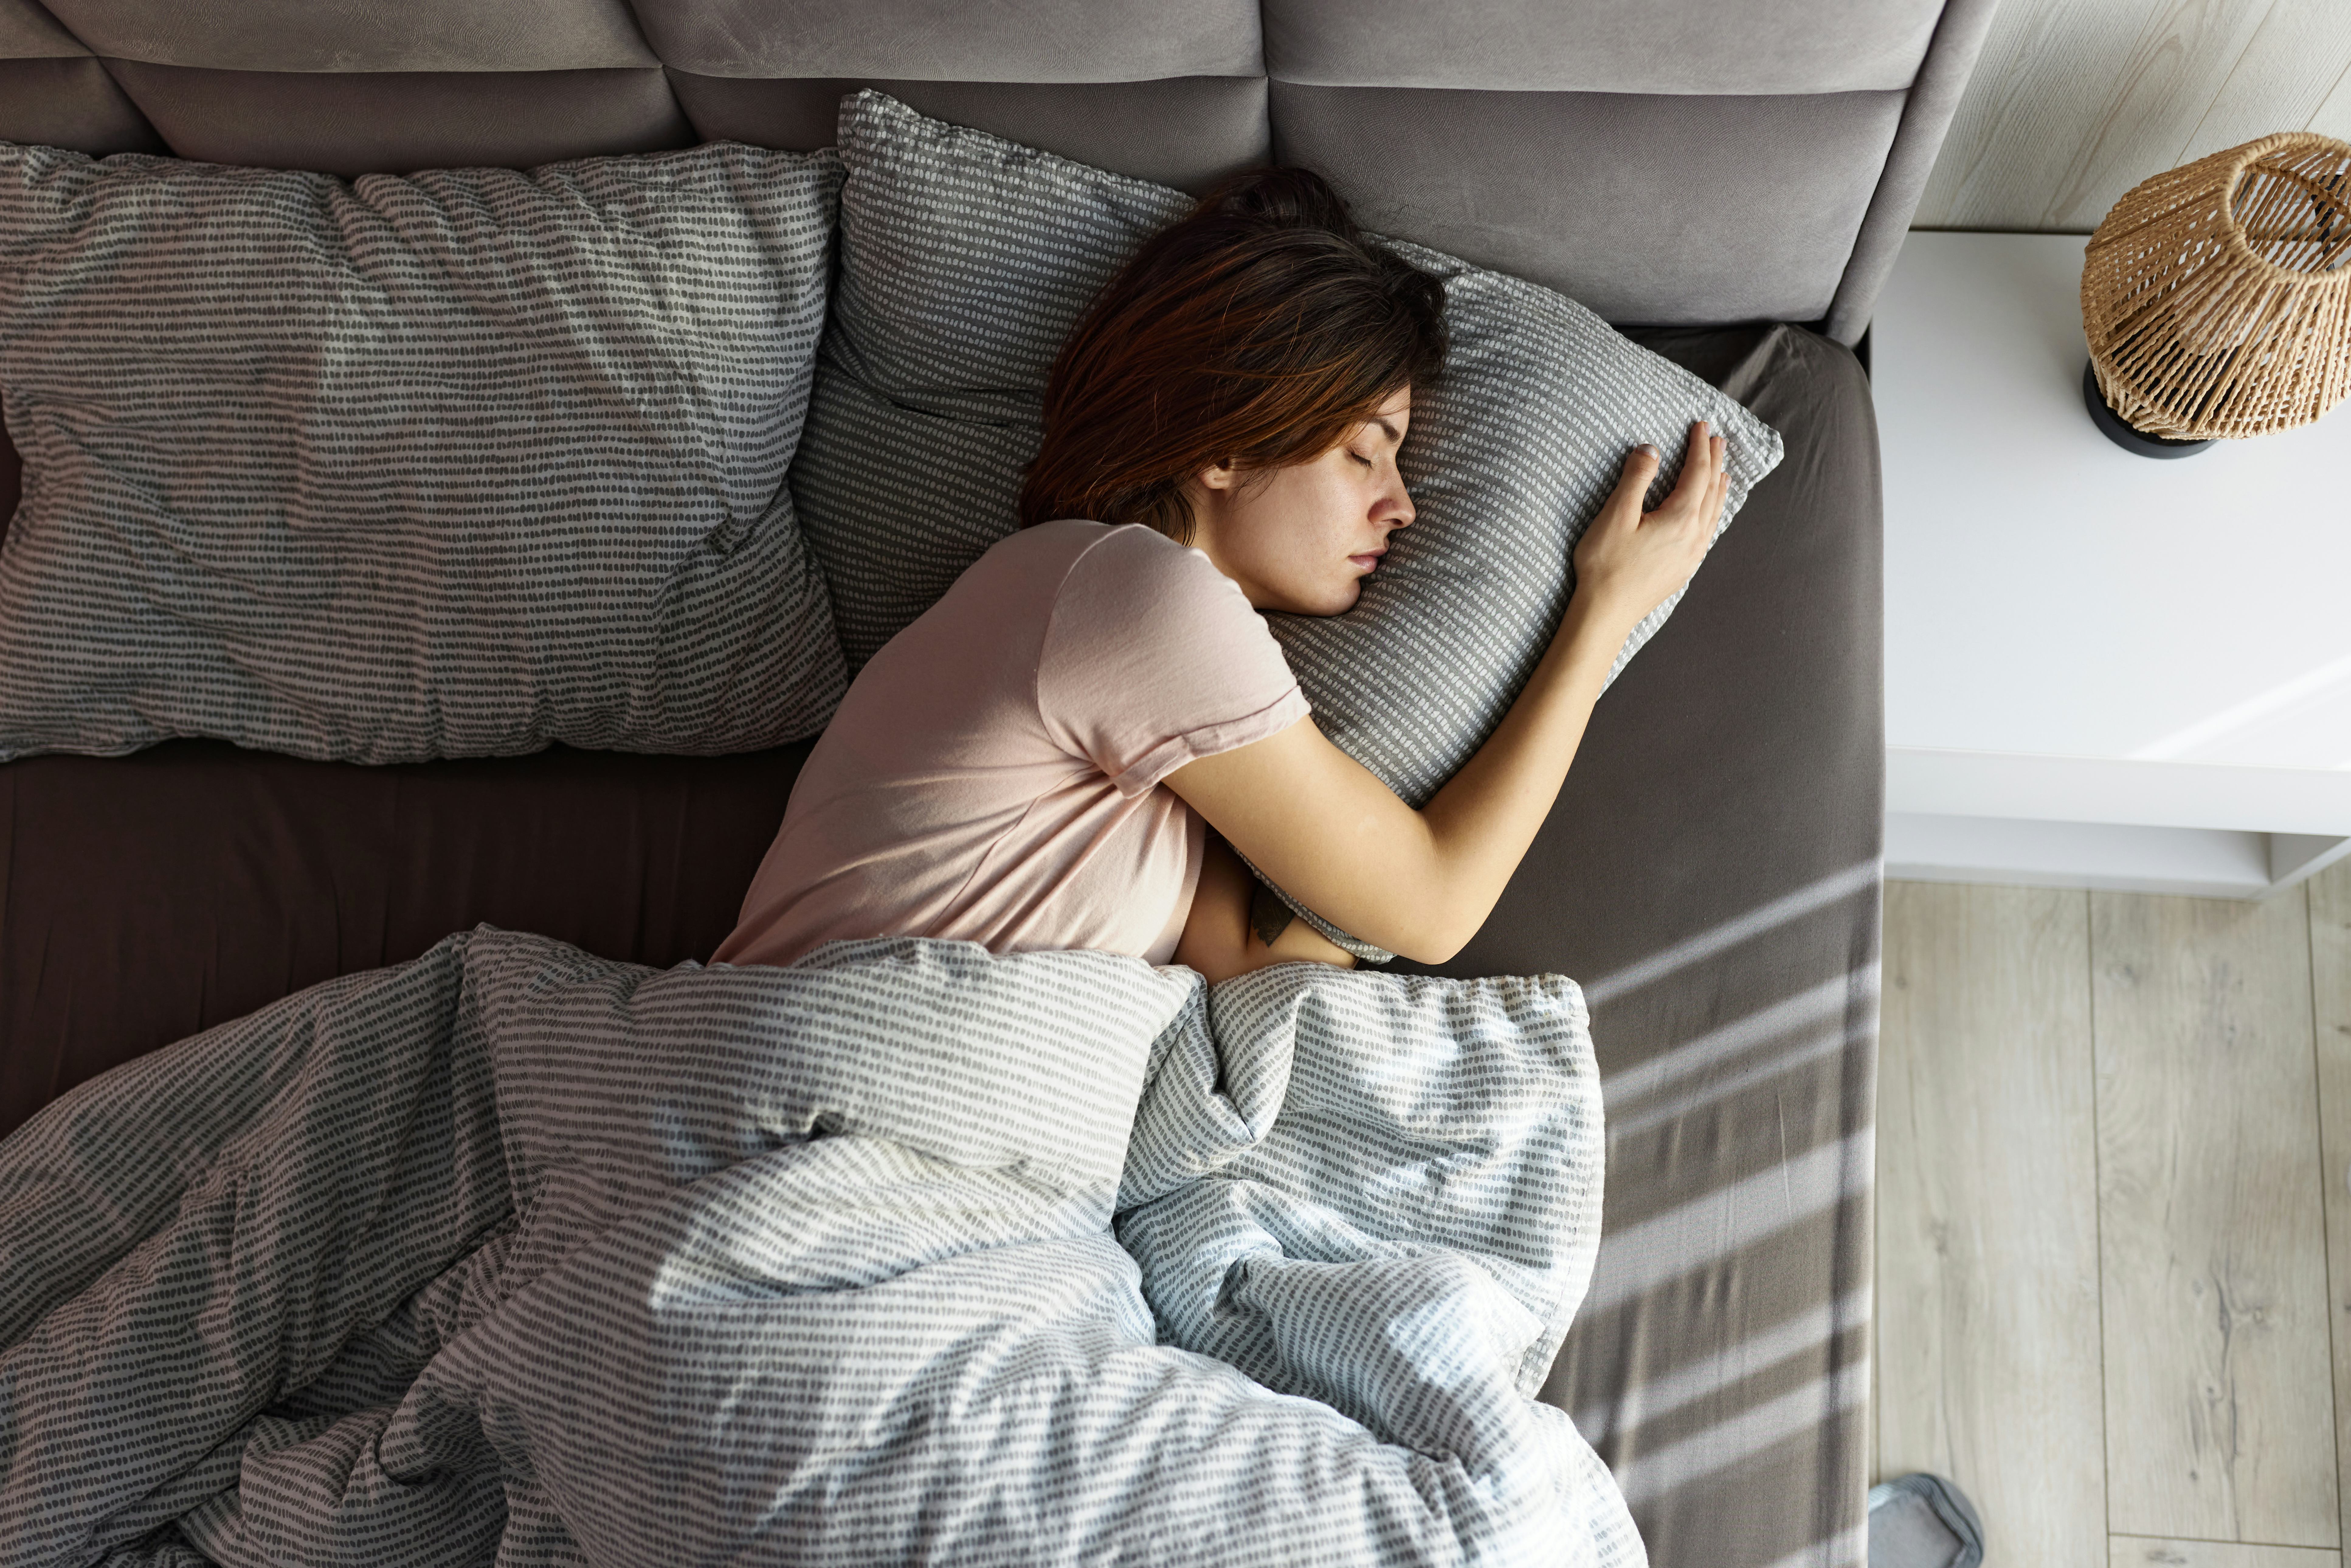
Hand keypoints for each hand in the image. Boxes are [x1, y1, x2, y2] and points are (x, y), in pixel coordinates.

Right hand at [1570, 421, 1727, 636]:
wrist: (1606, 613)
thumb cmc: (1606, 564)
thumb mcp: (1616, 515)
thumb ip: (1636, 478)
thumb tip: (1651, 449)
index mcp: (1680, 517)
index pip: (1697, 472)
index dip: (1700, 447)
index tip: (1702, 426)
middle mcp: (1694, 535)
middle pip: (1711, 490)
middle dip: (1715, 461)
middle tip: (1717, 440)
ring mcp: (1692, 555)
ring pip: (1714, 512)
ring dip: (1718, 486)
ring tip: (1722, 470)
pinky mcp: (1684, 569)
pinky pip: (1708, 531)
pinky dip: (1713, 511)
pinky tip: (1709, 512)